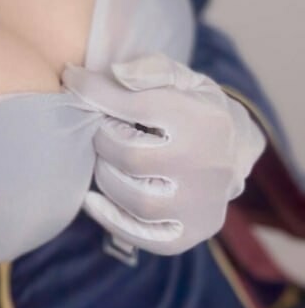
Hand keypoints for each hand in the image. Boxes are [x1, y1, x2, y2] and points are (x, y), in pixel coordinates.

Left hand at [60, 53, 265, 255]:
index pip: (137, 106)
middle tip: (99, 130)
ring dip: (106, 176)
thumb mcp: (182, 78)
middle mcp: (208, 166)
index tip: (72, 81)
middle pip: (131, 158)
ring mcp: (202, 205)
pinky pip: (145, 237)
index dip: (94, 91)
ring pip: (136, 200)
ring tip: (104, 159)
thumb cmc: (195, 107)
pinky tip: (92, 200)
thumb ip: (150, 70)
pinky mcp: (192, 232)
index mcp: (204, 121)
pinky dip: (112, 220)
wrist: (234, 149)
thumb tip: (116, 74)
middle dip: (103, 139)